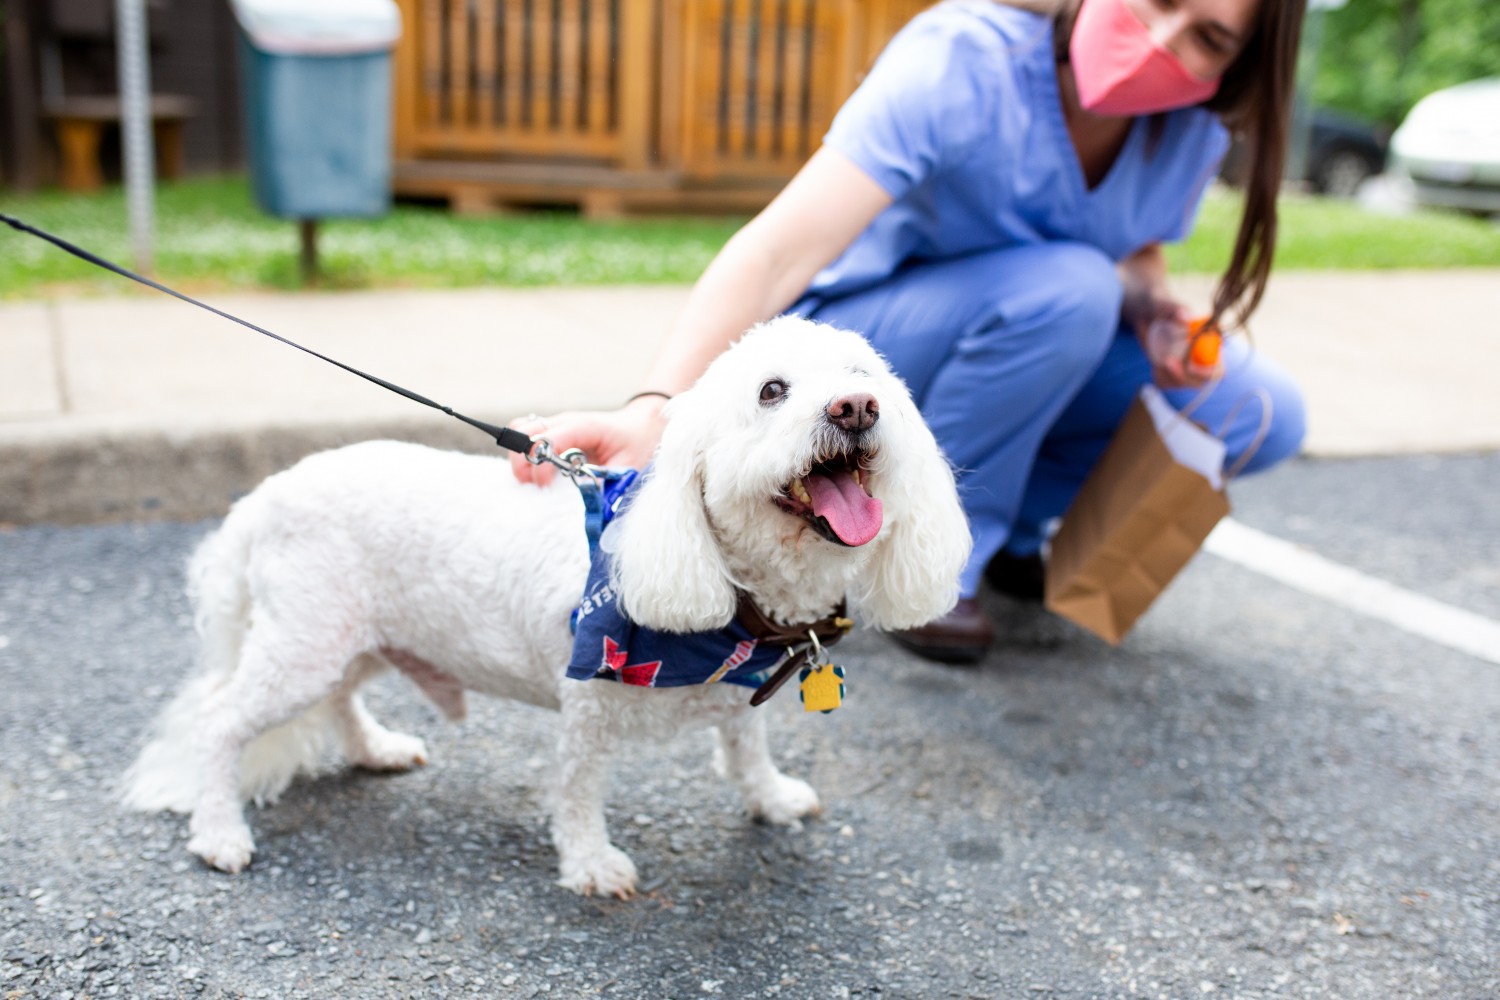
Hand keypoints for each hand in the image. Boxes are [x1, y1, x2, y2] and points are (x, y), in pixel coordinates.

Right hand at [507, 397, 668, 484]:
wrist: (642, 427)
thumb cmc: (636, 446)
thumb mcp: (628, 468)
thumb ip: (606, 485)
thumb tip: (585, 504)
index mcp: (584, 427)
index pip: (548, 441)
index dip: (541, 466)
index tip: (544, 487)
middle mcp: (565, 421)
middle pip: (524, 431)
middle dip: (522, 461)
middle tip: (535, 486)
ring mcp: (556, 425)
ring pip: (520, 431)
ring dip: (520, 458)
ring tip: (533, 481)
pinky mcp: (553, 433)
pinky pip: (526, 437)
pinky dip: (524, 456)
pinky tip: (537, 475)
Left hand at [1138, 301, 1221, 389]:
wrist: (1147, 313)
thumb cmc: (1161, 306)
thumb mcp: (1165, 305)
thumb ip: (1176, 310)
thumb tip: (1186, 318)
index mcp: (1209, 344)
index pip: (1217, 370)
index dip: (1207, 373)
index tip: (1188, 366)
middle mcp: (1200, 359)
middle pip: (1199, 383)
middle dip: (1182, 377)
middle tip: (1166, 361)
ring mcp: (1185, 368)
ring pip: (1181, 384)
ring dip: (1168, 376)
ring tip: (1159, 358)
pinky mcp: (1170, 373)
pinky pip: (1167, 384)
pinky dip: (1160, 377)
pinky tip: (1155, 364)